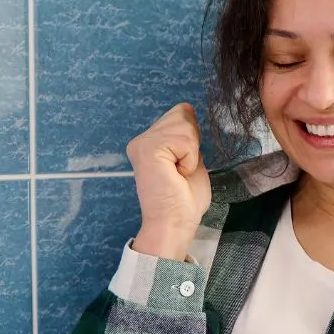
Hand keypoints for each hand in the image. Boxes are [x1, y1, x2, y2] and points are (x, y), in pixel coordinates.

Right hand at [126, 103, 211, 257]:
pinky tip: (177, 174)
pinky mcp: (148, 150)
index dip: (192, 139)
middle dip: (192, 144)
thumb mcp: (191, 159)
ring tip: (178, 173)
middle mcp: (141, 139)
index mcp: (150, 141)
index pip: (180, 114)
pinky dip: (189, 159)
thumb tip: (186, 109)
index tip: (182, 166)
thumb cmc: (184, 199)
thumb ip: (188, 136)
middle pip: (183, 115)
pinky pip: (184, 140)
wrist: (174, 224)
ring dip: (191, 153)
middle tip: (181, 170)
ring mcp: (142, 143)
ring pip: (185, 126)